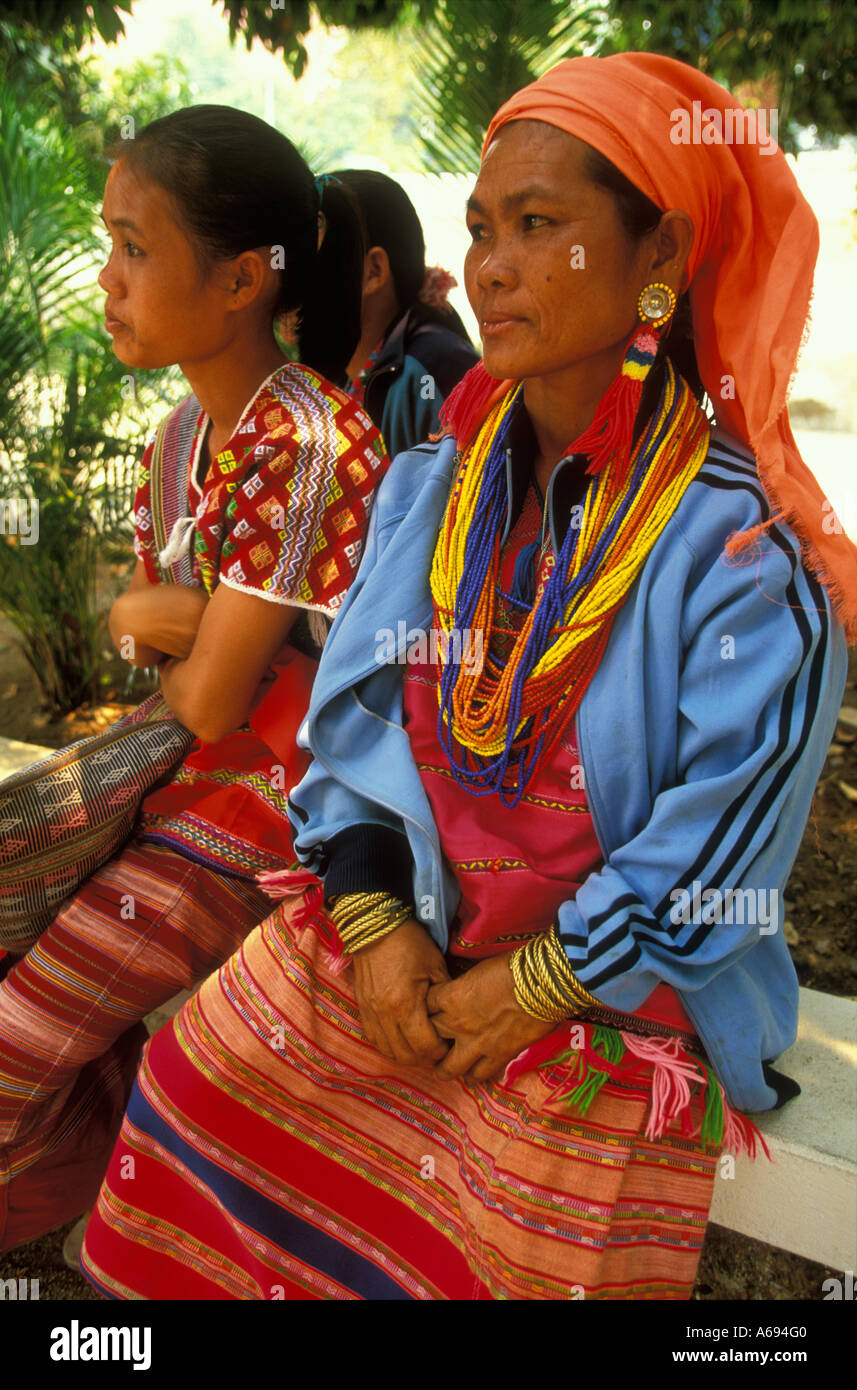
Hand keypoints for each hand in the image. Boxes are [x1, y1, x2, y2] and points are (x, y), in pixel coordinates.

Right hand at [352, 918, 450, 1066]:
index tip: (449, 1045)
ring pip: (387, 1050)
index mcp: (405, 1005)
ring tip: (419, 1046)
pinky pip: (374, 1038)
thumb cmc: (410, 943)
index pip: (425, 1045)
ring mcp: (370, 1012)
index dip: (440, 1051)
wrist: (375, 926)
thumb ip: (444, 995)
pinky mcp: (361, 1007)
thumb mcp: (435, 965)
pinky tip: (400, 1039)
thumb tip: (454, 1016)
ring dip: (405, 1054)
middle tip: (436, 1048)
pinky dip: (388, 1044)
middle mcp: (384, 1014)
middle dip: (424, 1057)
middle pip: (405, 1055)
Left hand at [426, 954, 555, 1081]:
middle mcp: (457, 1023)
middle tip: (434, 1041)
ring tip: (446, 1066)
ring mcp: (477, 1043)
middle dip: (430, 1039)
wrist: (542, 983)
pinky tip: (474, 1071)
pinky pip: (479, 1075)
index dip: (427, 1010)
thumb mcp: (477, 971)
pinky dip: (474, 1075)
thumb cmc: (511, 967)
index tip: (431, 1011)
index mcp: (450, 997)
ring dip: (445, 1067)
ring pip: (448, 1068)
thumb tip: (463, 995)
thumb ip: (464, 988)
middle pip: (429, 1038)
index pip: (424, 1007)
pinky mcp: (498, 1056)